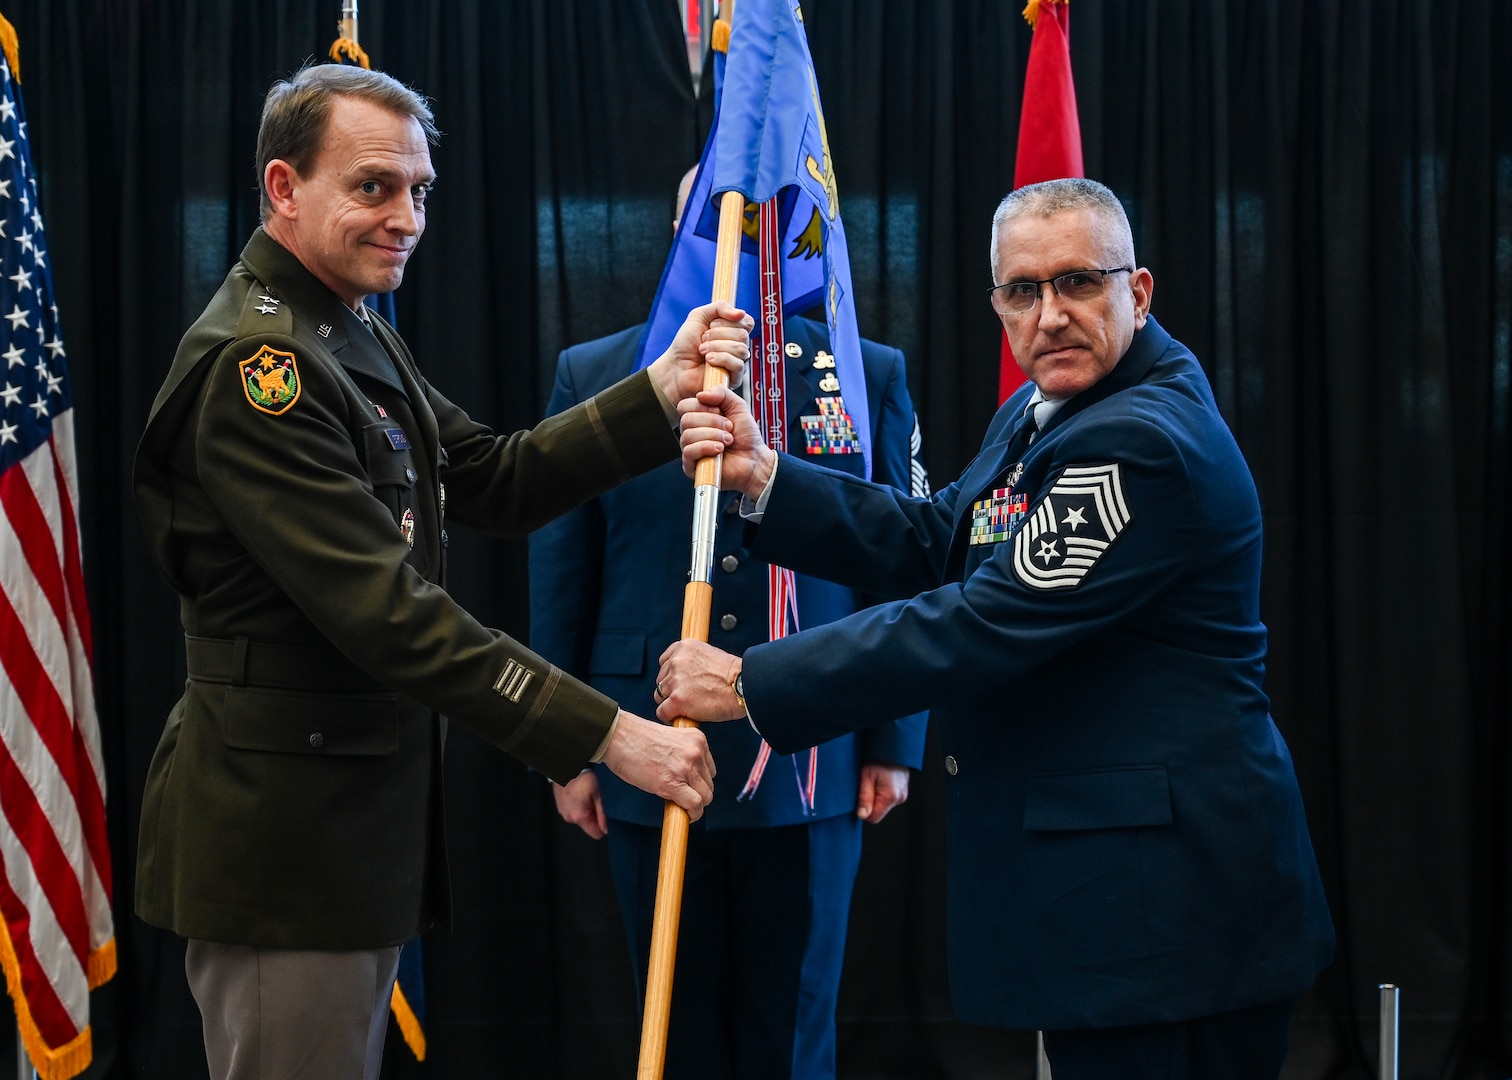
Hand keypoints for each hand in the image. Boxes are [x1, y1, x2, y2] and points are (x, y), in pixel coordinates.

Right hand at [552, 771, 607, 839]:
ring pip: (581, 817)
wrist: (567, 764)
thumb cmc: (582, 775)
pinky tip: (580, 792)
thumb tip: (607, 829)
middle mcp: (569, 816)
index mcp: (579, 816)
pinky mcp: (561, 805)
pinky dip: (578, 804)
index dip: (604, 826)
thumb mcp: (599, 793)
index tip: (605, 813)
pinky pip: (573, 809)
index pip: (597, 834)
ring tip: (587, 793)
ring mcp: (563, 811)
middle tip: (596, 799)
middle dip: (595, 815)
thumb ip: (603, 813)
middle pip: (588, 825)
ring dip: (586, 809)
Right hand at [600, 710, 714, 819]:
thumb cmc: (635, 738)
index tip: (687, 786)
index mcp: (696, 738)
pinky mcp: (672, 783)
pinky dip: (692, 814)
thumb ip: (683, 754)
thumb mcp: (670, 739)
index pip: (709, 768)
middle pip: (709, 784)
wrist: (617, 735)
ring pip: (705, 797)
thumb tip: (689, 779)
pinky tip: (682, 814)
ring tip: (678, 804)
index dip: (698, 780)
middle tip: (680, 796)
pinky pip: (695, 805)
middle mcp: (696, 752)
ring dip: (694, 805)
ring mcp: (685, 768)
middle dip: (696, 793)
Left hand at [646, 301, 752, 401]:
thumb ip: (719, 307)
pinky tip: (708, 360)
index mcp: (733, 331)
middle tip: (703, 339)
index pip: (747, 322)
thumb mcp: (699, 316)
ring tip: (702, 350)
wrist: (675, 366)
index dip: (731, 321)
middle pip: (743, 335)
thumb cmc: (686, 343)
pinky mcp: (734, 378)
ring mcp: (737, 362)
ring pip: (740, 349)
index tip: (712, 324)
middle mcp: (737, 346)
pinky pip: (738, 364)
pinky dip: (720, 359)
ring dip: (716, 346)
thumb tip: (741, 313)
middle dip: (718, 334)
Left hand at [655, 641, 745, 722]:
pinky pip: (662, 712)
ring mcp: (675, 681)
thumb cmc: (734, 675)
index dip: (671, 675)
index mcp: (684, 647)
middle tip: (687, 697)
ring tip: (686, 707)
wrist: (744, 687)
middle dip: (671, 689)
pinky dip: (670, 717)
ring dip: (670, 703)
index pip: (664, 662)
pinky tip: (681, 717)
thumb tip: (683, 674)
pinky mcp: (677, 700)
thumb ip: (692, 661)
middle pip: (661, 680)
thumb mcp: (709, 655)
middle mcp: (676, 661)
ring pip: (659, 696)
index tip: (680, 683)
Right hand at [678, 384, 777, 498]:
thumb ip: (722, 393)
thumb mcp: (738, 407)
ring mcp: (690, 449)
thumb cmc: (746, 436)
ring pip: (688, 435)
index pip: (685, 406)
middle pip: (686, 419)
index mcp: (698, 418)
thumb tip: (701, 394)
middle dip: (712, 422)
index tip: (721, 412)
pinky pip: (689, 452)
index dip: (703, 407)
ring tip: (728, 441)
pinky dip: (706, 447)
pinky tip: (719, 450)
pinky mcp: (691, 466)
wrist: (755, 459)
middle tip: (729, 428)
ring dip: (713, 435)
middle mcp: (691, 432)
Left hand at [856, 763, 910, 823]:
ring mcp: (903, 794)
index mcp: (891, 797)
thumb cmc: (878, 757)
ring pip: (884, 804)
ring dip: (876, 796)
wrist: (893, 745)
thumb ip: (864, 798)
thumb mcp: (866, 776)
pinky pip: (889, 798)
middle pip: (879, 811)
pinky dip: (882, 792)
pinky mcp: (903, 790)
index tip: (860, 797)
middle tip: (866, 785)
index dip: (864, 810)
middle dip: (870, 802)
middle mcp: (900, 798)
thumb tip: (862, 815)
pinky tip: (880, 780)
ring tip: (874, 780)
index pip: (874, 818)